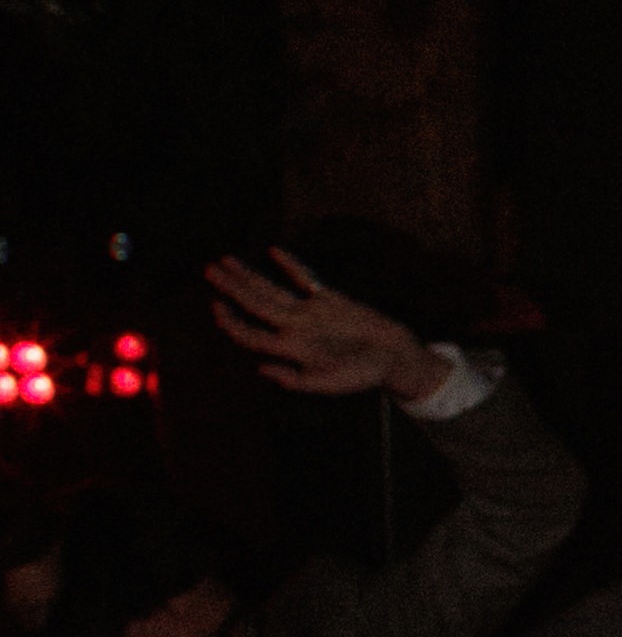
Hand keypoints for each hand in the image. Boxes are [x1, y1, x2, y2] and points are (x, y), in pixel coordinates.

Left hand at [205, 246, 455, 412]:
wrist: (396, 357)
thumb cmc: (366, 374)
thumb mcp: (331, 383)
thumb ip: (296, 380)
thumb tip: (259, 369)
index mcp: (293, 349)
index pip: (253, 335)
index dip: (232, 323)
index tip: (216, 307)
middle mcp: (296, 329)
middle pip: (256, 305)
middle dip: (232, 288)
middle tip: (209, 271)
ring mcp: (311, 313)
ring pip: (272, 290)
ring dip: (249, 276)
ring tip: (226, 261)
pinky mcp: (330, 300)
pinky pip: (306, 279)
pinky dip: (292, 266)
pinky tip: (275, 252)